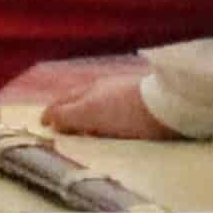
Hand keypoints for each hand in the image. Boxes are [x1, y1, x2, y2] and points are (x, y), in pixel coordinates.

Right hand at [36, 73, 169, 140]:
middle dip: (64, 107)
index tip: (43, 124)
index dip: (51, 114)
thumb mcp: (91, 113)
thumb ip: (68, 115)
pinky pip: (110, 103)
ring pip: (93, 99)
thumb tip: (51, 120)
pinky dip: (99, 110)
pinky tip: (106, 117)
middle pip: (77, 98)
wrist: (168, 104)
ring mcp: (120, 91)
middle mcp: (101, 88)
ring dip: (82, 109)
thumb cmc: (127, 111)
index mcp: (88, 93)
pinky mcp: (138, 99)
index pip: (63, 104)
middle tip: (55, 120)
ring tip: (80, 121)